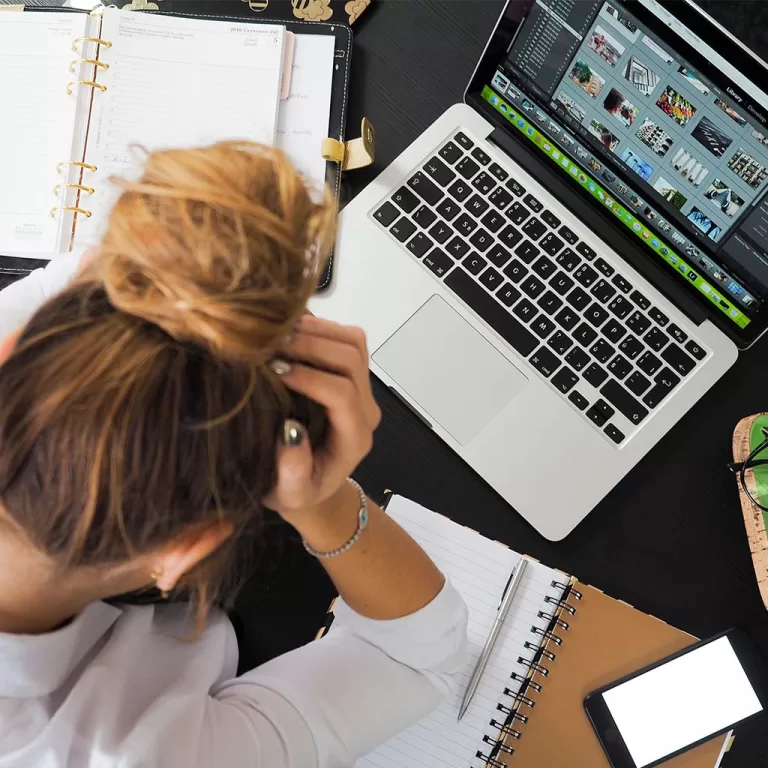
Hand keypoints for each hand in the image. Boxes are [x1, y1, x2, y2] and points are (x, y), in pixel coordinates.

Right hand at [263, 315, 380, 521]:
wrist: (312, 484)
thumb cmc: (297, 491)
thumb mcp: (289, 493)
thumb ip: (293, 470)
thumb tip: (290, 431)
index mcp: (354, 438)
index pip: (342, 394)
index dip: (309, 378)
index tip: (273, 371)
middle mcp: (365, 409)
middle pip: (352, 359)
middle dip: (311, 345)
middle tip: (270, 345)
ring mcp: (362, 388)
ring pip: (353, 342)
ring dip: (316, 330)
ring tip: (276, 334)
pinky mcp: (351, 373)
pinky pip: (345, 338)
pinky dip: (318, 327)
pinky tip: (286, 333)